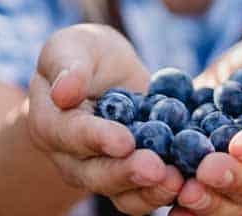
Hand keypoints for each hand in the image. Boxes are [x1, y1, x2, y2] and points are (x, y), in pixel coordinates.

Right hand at [27, 24, 183, 214]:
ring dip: (150, 191)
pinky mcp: (132, 177)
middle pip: (96, 174)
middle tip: (156, 169)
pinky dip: (168, 191)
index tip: (124, 141)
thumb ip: (67, 66)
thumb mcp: (71, 47)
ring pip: (122, 194)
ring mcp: (102, 172)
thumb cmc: (82, 54)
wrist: (104, 73)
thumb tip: (64, 91)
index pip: (72, 135)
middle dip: (127, 173)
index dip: (97, 139)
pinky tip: (191, 182)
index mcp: (50, 124)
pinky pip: (147, 193)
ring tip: (177, 182)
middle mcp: (72, 157)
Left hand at [170, 36, 241, 214]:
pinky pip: (205, 204)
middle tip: (207, 169)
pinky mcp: (214, 187)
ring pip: (231, 203)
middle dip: (233, 179)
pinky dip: (188, 210)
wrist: (237, 78)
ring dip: (208, 201)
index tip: (240, 143)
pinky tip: (172, 209)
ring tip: (186, 193)